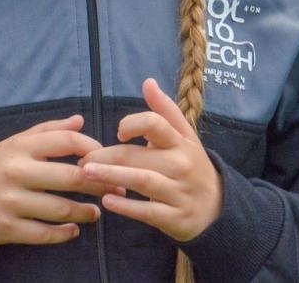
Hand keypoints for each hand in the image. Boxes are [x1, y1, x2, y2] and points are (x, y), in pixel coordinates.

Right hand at [0, 115, 122, 248]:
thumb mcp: (13, 143)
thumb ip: (48, 131)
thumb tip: (80, 119)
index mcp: (20, 146)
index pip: (68, 141)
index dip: (93, 149)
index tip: (106, 158)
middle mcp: (16, 171)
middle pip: (71, 177)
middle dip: (100, 184)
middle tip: (117, 189)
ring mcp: (11, 201)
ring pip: (61, 208)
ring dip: (85, 212)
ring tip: (96, 212)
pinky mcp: (6, 228)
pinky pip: (44, 234)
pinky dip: (64, 234)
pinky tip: (73, 230)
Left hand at [80, 78, 222, 242]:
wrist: (217, 207)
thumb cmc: (193, 166)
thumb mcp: (186, 137)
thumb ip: (165, 110)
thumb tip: (147, 82)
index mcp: (181, 142)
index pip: (155, 124)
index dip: (132, 123)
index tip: (119, 132)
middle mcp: (180, 165)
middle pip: (137, 156)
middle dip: (105, 156)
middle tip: (82, 160)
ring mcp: (177, 192)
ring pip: (140, 181)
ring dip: (110, 176)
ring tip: (86, 174)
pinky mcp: (173, 217)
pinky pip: (147, 211)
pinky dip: (126, 206)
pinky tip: (107, 201)